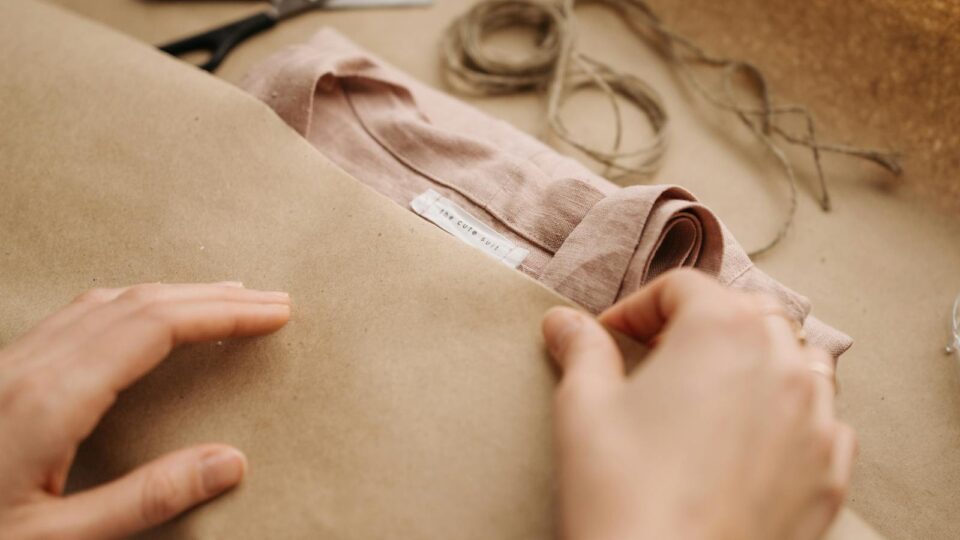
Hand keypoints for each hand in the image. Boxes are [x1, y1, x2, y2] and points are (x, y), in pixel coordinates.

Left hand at [0, 282, 290, 538]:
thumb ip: (144, 501)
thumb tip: (231, 461)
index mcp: (51, 399)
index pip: (156, 327)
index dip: (221, 314)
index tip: (274, 312)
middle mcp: (31, 366)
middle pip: (137, 302)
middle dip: (210, 296)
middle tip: (270, 301)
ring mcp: (11, 365)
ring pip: (105, 301)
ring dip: (172, 293)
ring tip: (222, 301)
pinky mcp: (2, 375)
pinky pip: (78, 316)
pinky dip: (131, 305)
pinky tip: (144, 319)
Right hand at [542, 269, 854, 539]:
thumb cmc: (623, 492)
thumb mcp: (584, 407)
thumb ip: (581, 350)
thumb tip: (563, 322)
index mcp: (722, 330)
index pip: (681, 287)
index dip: (635, 307)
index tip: (609, 336)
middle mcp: (782, 363)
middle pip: (746, 313)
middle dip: (699, 325)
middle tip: (655, 359)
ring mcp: (816, 419)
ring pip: (798, 360)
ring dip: (757, 360)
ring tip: (713, 391)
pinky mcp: (828, 472)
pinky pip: (823, 421)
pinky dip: (792, 415)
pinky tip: (752, 441)